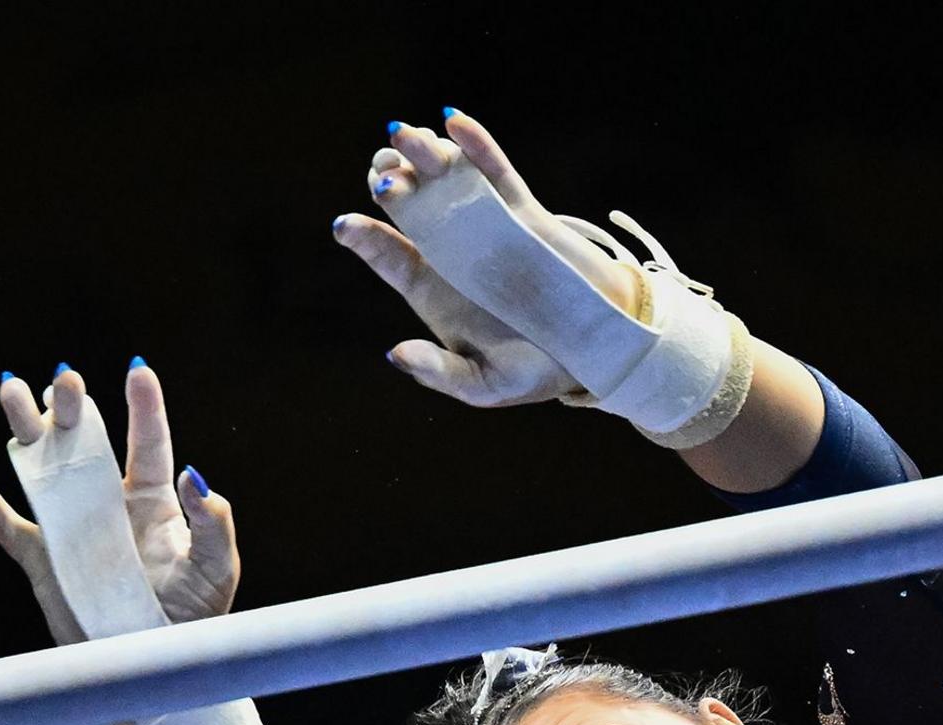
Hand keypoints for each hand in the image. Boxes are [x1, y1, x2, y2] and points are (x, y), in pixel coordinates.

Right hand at [0, 362, 238, 643]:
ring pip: (41, 469)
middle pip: (86, 442)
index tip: (138, 371)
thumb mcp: (216, 569)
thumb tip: (195, 474)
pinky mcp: (42, 561)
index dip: (143, 406)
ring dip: (26, 431)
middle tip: (64, 377)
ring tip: (12, 388)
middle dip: (73, 406)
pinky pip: (7, 524)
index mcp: (154, 502)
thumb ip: (213, 523)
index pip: (148, 444)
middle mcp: (108, 505)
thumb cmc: (194, 619)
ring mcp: (71, 529)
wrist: (153, 669)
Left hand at [333, 110, 641, 407]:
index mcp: (434, 289)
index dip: (366, 239)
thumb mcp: (485, 385)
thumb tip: (395, 354)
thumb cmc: (533, 371)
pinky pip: (496, 173)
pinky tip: (453, 121)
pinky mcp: (524, 213)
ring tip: (402, 136)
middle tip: (382, 173)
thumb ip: (441, 372)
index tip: (346, 226)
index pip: (391, 257)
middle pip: (410, 208)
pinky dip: (476, 146)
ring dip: (423, 155)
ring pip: (447, 182)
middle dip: (390, 184)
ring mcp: (487, 227)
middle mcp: (453, 252)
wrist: (596, 350)